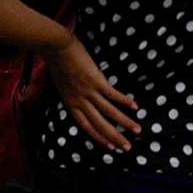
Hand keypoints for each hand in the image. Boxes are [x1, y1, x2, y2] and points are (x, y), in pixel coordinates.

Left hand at [42, 36, 140, 151]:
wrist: (55, 46)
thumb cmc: (56, 60)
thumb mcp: (62, 82)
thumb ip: (73, 92)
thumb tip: (85, 94)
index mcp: (70, 102)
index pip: (85, 125)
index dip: (98, 137)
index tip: (110, 146)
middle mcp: (79, 100)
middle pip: (100, 124)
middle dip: (115, 137)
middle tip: (127, 147)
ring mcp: (88, 91)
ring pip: (110, 112)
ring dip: (125, 122)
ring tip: (137, 130)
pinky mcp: (96, 80)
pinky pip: (113, 95)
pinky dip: (125, 101)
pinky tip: (135, 106)